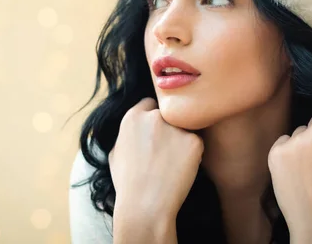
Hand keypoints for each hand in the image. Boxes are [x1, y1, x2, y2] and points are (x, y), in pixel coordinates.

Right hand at [109, 97, 203, 220]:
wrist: (145, 205)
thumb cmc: (128, 184)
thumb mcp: (115, 152)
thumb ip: (126, 133)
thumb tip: (134, 127)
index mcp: (133, 117)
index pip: (150, 104)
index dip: (153, 118)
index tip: (155, 133)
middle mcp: (154, 117)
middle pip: (169, 114)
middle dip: (169, 126)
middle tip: (166, 150)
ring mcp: (175, 127)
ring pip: (184, 127)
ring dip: (181, 140)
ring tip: (171, 163)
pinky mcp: (194, 141)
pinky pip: (196, 143)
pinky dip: (192, 154)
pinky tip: (181, 169)